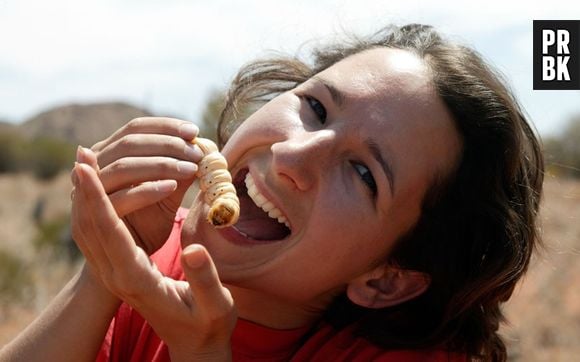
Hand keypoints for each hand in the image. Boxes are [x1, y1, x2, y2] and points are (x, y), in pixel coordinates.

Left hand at [71, 158, 235, 360]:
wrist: (194, 342)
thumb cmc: (208, 324)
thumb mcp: (215, 307)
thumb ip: (203, 280)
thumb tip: (192, 250)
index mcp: (138, 282)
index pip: (111, 235)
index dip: (99, 200)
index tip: (86, 170)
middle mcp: (118, 276)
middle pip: (93, 227)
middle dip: (86, 189)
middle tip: (82, 154)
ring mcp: (115, 272)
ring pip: (92, 228)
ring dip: (88, 194)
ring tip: (86, 160)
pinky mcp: (120, 266)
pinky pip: (100, 231)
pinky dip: (97, 204)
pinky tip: (100, 184)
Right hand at [78, 117, 203, 253]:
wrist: (127, 261)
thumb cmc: (148, 220)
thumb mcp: (167, 191)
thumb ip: (179, 170)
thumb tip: (204, 148)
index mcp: (108, 153)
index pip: (135, 128)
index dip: (165, 126)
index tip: (194, 131)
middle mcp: (93, 167)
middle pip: (129, 143)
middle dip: (166, 143)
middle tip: (196, 150)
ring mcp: (89, 192)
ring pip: (123, 166)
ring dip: (160, 164)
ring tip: (191, 168)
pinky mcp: (94, 217)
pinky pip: (121, 198)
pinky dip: (147, 189)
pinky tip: (172, 187)